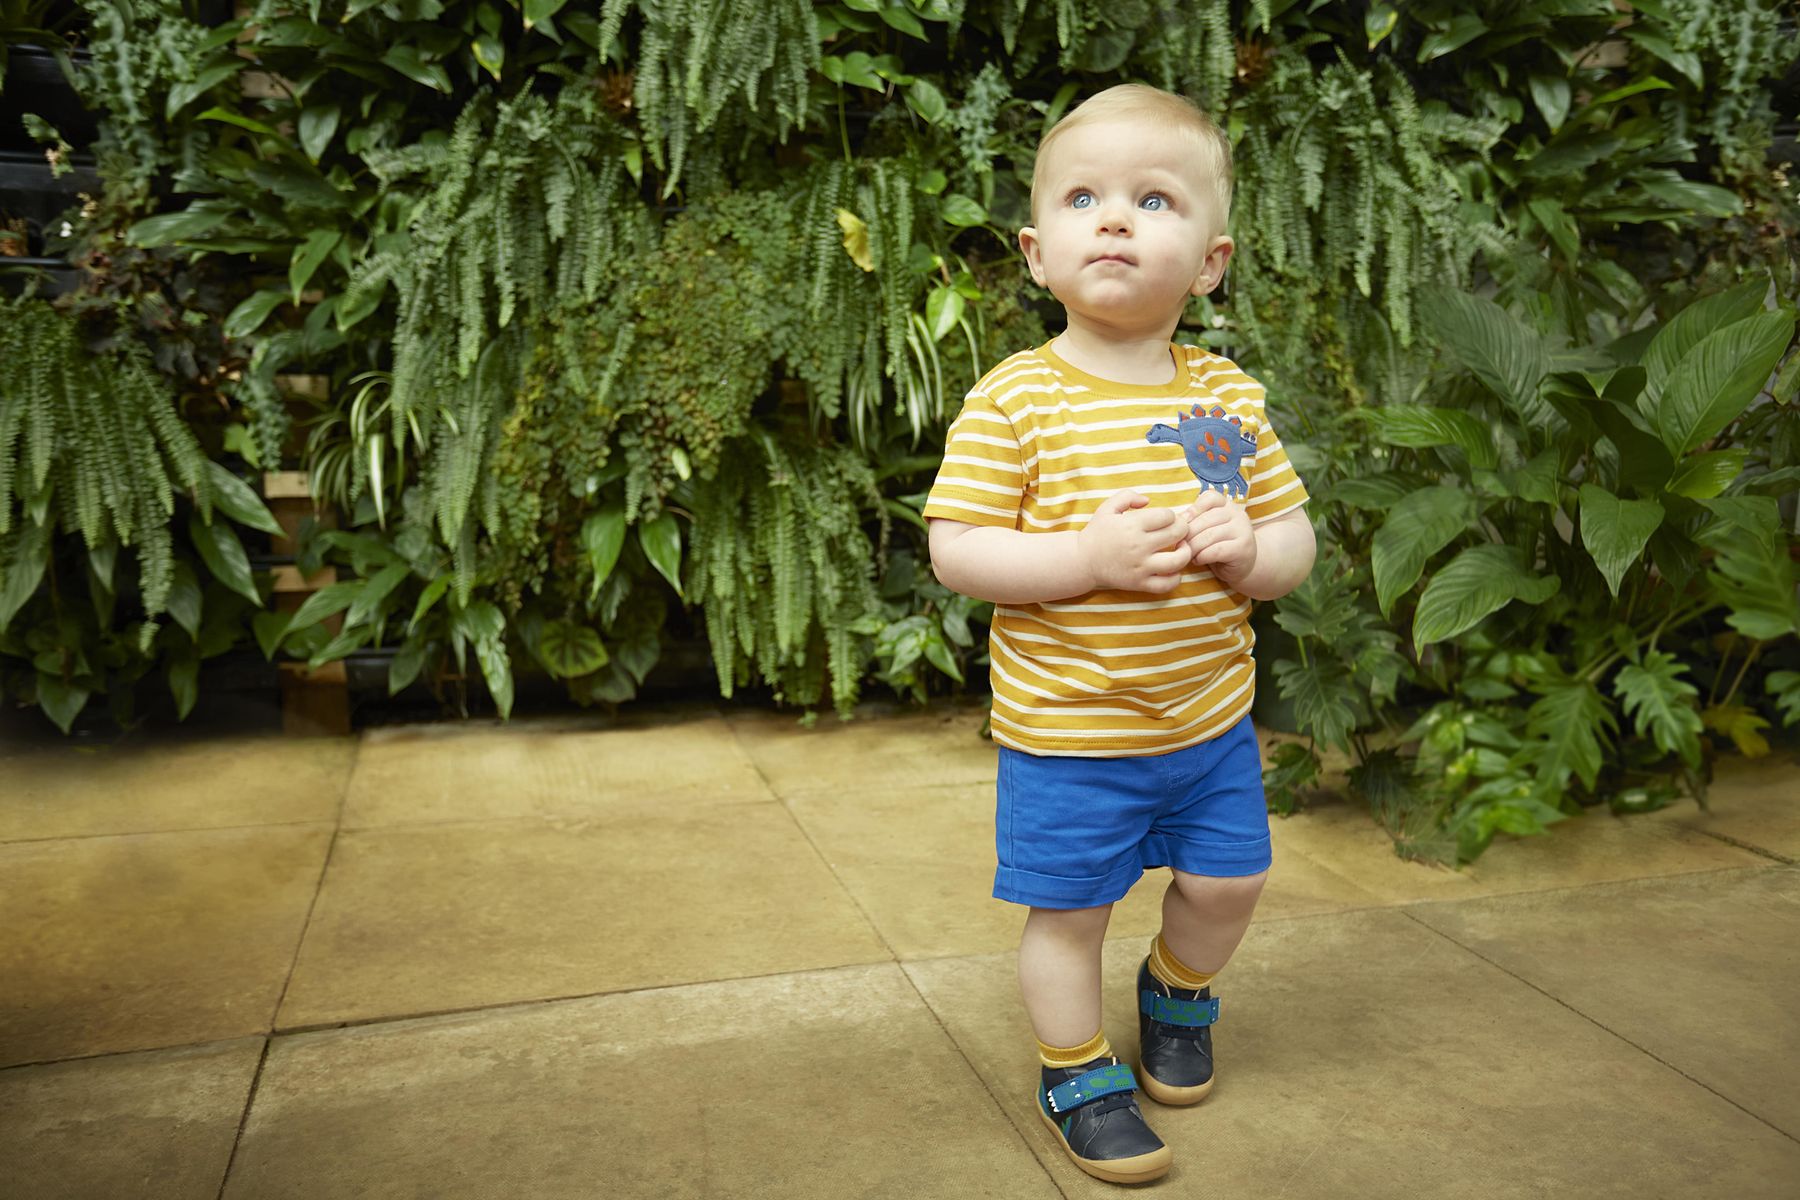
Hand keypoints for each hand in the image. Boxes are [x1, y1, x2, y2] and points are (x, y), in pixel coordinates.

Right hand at [1078, 490, 1192, 593]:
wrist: (1082, 560)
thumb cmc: (1097, 532)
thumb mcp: (1107, 507)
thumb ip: (1128, 496)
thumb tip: (1148, 500)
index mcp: (1132, 525)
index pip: (1168, 516)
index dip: (1171, 515)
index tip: (1165, 520)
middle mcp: (1138, 546)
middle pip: (1177, 533)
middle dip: (1182, 529)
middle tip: (1178, 531)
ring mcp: (1140, 567)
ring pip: (1178, 560)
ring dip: (1185, 552)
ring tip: (1181, 548)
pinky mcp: (1139, 583)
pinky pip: (1167, 584)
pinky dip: (1176, 578)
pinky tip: (1172, 570)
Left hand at [1182, 490, 1256, 584]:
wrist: (1242, 567)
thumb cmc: (1218, 546)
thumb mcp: (1206, 529)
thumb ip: (1195, 520)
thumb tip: (1176, 520)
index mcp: (1228, 505)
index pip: (1209, 497)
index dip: (1193, 510)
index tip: (1183, 524)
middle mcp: (1238, 514)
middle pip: (1206, 519)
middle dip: (1188, 534)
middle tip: (1180, 545)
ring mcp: (1243, 530)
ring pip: (1209, 535)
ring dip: (1193, 547)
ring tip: (1188, 554)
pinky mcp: (1243, 548)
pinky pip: (1216, 550)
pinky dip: (1202, 556)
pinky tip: (1198, 560)